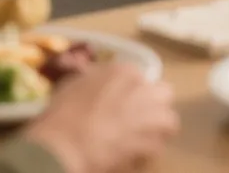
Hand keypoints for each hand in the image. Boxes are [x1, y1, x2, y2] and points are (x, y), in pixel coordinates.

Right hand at [23, 64, 178, 172]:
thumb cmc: (60, 115)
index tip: (122, 104)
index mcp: (123, 71)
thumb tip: (90, 74)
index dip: (132, 93)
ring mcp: (151, 115)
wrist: (62, 146)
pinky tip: (132, 156)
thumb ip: (90, 77)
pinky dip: (147, 153)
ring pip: (168, 121)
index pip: (141, 78)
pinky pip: (158, 147)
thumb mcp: (72, 85)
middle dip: (153, 107)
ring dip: (157, 130)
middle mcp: (143, 89)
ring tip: (139, 140)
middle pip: (163, 94)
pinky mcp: (151, 142)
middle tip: (137, 121)